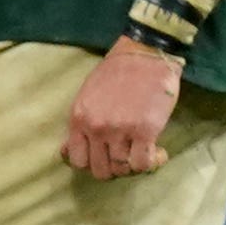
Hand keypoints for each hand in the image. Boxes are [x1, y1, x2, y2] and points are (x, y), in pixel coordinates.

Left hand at [64, 42, 181, 180]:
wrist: (145, 54)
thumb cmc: (117, 72)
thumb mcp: (87, 96)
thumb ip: (81, 123)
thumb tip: (67, 150)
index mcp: (78, 118)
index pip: (78, 161)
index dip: (93, 164)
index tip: (106, 157)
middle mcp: (96, 128)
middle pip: (101, 170)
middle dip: (115, 168)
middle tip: (127, 156)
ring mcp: (119, 131)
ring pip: (123, 170)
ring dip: (134, 165)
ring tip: (144, 152)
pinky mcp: (145, 131)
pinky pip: (143, 164)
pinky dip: (152, 162)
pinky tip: (158, 152)